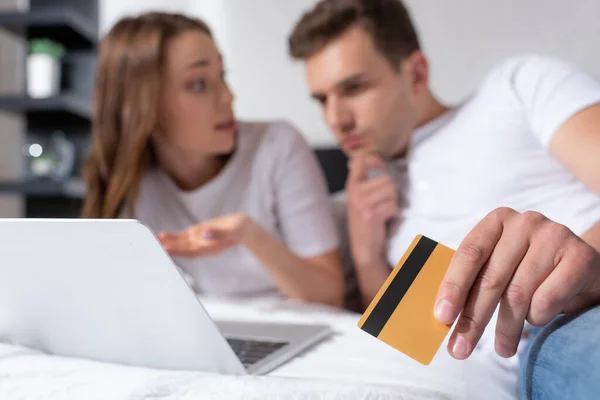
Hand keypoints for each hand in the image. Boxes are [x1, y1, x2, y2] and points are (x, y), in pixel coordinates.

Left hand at [157, 213, 252, 257]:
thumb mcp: (231, 231)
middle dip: (169, 247)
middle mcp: (202, 247)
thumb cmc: (238, 230)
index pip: (192, 251)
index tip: (167, 248)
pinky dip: (173, 237)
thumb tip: (205, 234)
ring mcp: (199, 241)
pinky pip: (183, 237)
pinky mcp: (198, 234)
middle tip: (154, 245)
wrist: (242, 228)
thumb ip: (218, 234)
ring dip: (168, 242)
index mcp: (210, 248)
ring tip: (154, 239)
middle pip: (183, 249)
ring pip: (181, 243)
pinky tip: (162, 235)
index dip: (179, 250)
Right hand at [346, 153, 396, 266]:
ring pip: (391, 191)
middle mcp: (355, 192)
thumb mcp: (359, 196)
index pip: (360, 161)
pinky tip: (384, 218)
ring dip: (392, 201)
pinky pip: (392, 205)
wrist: (363, 245)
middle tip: (383, 201)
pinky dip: (393, 213)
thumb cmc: (364, 219)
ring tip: (384, 209)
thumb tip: (364, 158)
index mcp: (352, 185)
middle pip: (386, 179)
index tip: (379, 166)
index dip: (374, 160)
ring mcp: (362, 203)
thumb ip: (362, 178)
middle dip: (390, 190)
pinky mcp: (371, 215)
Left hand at [434, 207, 599, 359]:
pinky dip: (537, 317)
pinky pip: (547, 300)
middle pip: (491, 278)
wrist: (581, 264)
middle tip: (461, 349)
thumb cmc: (531, 267)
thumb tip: (443, 315)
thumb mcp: (501, 263)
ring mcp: (553, 236)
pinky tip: (536, 319)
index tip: (442, 317)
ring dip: (506, 328)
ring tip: (503, 348)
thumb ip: (475, 280)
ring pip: (518, 294)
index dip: (453, 287)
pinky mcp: (579, 257)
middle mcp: (524, 223)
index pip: (469, 254)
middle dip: (473, 318)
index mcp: (497, 221)